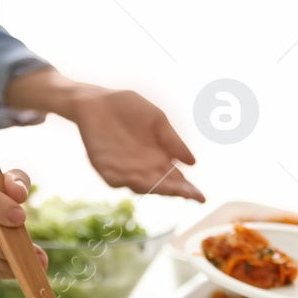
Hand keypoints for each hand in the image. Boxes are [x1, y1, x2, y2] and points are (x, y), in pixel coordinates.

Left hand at [68, 88, 203, 201]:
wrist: (96, 100)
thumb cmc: (128, 108)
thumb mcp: (157, 120)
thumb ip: (172, 141)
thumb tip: (193, 162)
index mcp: (158, 159)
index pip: (176, 179)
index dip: (188, 190)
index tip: (201, 197)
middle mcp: (143, 169)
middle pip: (161, 186)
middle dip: (174, 191)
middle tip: (187, 194)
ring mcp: (123, 171)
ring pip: (141, 185)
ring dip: (155, 188)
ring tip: (170, 189)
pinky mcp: (105, 168)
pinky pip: (117, 180)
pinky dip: (128, 181)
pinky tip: (140, 180)